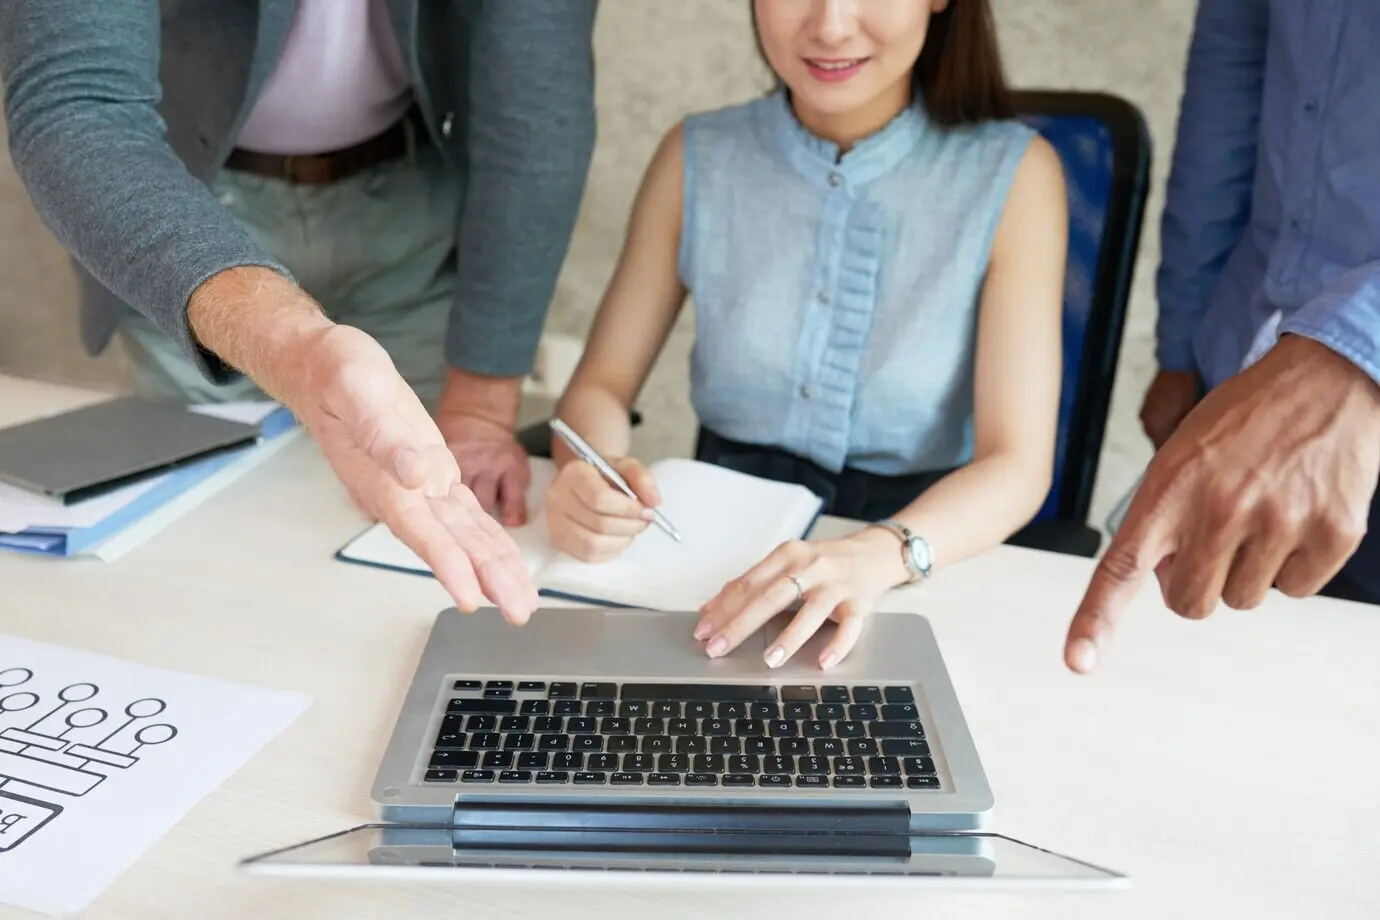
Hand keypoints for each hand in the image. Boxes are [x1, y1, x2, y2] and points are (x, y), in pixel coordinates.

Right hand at [289, 325, 539, 622]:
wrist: (324, 367)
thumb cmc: (335, 374)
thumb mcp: (357, 388)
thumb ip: (383, 433)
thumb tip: (415, 472)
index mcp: (382, 478)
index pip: (419, 530)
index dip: (446, 564)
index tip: (468, 596)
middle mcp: (403, 492)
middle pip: (451, 544)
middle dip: (486, 580)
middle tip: (517, 612)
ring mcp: (419, 488)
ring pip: (464, 536)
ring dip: (493, 570)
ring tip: (520, 601)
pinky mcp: (433, 475)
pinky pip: (465, 517)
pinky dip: (488, 541)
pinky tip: (504, 564)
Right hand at [545, 457, 659, 561]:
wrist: (584, 483)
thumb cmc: (606, 475)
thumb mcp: (626, 467)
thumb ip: (643, 479)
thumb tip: (654, 502)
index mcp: (574, 473)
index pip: (599, 497)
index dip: (628, 509)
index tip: (646, 511)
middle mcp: (558, 498)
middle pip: (599, 523)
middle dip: (629, 526)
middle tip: (644, 522)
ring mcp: (555, 522)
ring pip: (592, 544)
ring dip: (621, 541)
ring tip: (631, 531)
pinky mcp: (558, 540)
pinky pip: (587, 556)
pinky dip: (610, 551)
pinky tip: (618, 539)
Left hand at [695, 529, 910, 668]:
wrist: (873, 553)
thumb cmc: (823, 562)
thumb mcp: (786, 564)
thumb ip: (751, 584)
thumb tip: (709, 610)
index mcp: (787, 555)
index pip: (748, 583)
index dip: (723, 608)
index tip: (702, 631)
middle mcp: (811, 567)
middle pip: (771, 596)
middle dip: (741, 624)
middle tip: (718, 648)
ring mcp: (836, 585)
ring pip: (811, 612)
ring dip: (789, 637)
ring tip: (769, 660)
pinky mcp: (860, 602)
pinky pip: (850, 626)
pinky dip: (837, 645)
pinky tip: (823, 662)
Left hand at [1065, 335, 1379, 673]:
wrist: (1325, 378)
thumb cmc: (1245, 420)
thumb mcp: (1181, 455)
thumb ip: (1163, 518)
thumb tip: (1164, 580)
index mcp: (1171, 489)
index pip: (1121, 566)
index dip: (1096, 619)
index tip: (1078, 661)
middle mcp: (1221, 509)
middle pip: (1190, 603)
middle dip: (1195, 583)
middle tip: (1213, 538)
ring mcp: (1279, 522)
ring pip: (1243, 600)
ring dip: (1246, 570)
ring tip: (1259, 512)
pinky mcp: (1332, 532)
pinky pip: (1297, 590)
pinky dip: (1294, 565)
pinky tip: (1295, 516)